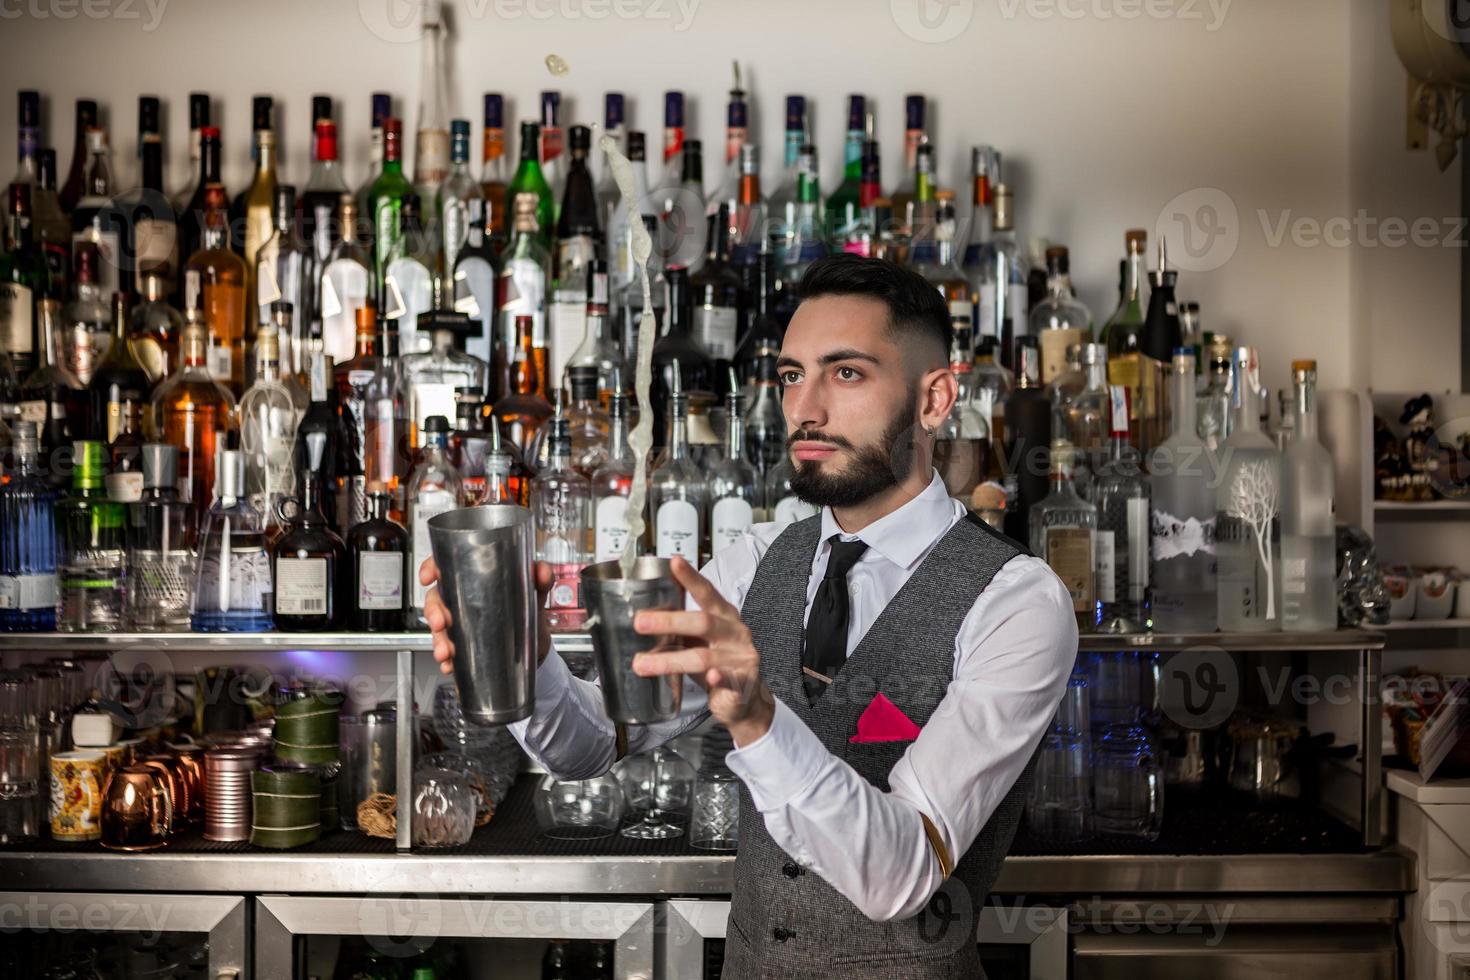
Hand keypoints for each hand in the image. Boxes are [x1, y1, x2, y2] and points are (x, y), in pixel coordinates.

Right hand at [420, 557, 554, 675]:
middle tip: (442, 622)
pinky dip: (447, 661)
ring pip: (439, 628)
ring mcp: (462, 625)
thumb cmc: (529, 615)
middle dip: (434, 611)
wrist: (536, 649)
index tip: (429, 577)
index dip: (431, 568)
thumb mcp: (536, 595)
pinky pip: (448, 652)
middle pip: (437, 599)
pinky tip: (450, 665)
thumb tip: (543, 571)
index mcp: (476, 582)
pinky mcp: (465, 647)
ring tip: (446, 651)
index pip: (447, 568)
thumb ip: (541, 579)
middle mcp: (465, 602)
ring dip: (438, 640)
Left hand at [630, 556, 774, 746]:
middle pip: (703, 622)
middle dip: (669, 621)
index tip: (675, 562)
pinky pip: (730, 680)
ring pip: (704, 657)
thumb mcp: (701, 640)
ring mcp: (741, 657)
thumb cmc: (719, 663)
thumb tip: (643, 617)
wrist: (745, 698)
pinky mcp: (744, 682)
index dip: (691, 578)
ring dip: (670, 660)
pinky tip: (710, 677)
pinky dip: (719, 678)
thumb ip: (681, 629)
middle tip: (640, 622)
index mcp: (725, 617)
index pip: (707, 593)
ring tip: (643, 664)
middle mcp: (735, 633)